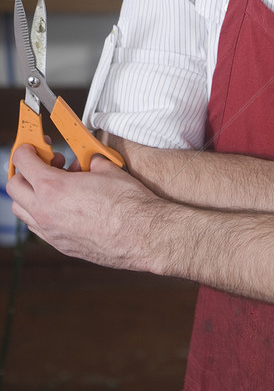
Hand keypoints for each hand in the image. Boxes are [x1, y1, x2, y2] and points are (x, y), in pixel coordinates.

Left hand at [6, 143, 165, 272]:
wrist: (142, 234)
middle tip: (47, 163)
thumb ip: (90, 162)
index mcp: (53, 188)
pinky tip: (63, 205)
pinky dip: (42, 212)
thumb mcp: (107, 169)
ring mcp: (51, 232)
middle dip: (26, 171)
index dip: (27, 148)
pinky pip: (38, 227)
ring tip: (55, 186)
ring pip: (22, 210)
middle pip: (14, 187)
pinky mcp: (61, 245)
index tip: (35, 145)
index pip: (23, 161)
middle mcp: (45, 212)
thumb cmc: (128, 204)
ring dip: (31, 194)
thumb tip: (89, 160)